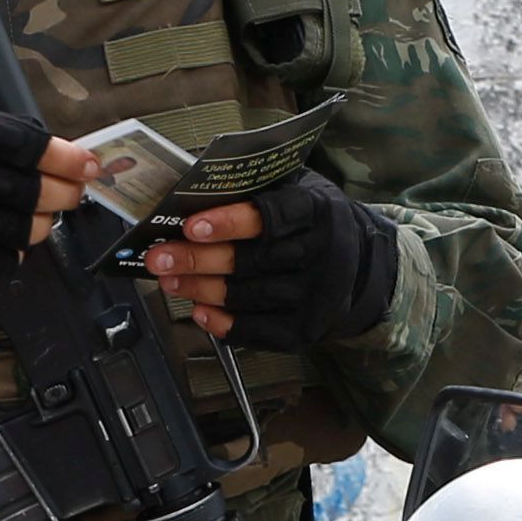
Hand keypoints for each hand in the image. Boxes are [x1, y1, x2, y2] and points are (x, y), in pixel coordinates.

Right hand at [0, 106, 91, 284]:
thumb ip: (15, 135)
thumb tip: (73, 158)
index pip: (23, 146)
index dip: (63, 158)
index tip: (89, 166)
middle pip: (25, 191)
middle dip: (63, 195)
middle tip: (74, 194)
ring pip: (16, 230)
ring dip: (41, 226)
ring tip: (43, 217)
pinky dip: (15, 253)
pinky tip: (12, 240)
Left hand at [144, 171, 397, 351]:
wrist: (361, 268)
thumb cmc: (313, 223)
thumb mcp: (300, 190)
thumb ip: (259, 189)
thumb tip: (194, 190)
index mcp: (318, 211)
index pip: (271, 216)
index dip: (229, 223)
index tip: (192, 226)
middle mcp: (322, 255)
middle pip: (250, 260)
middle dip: (198, 260)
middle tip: (160, 258)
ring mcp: (315, 296)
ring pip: (248, 296)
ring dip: (201, 289)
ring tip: (170, 280)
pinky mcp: (306, 329)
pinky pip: (257, 331)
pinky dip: (223, 323)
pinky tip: (200, 311)